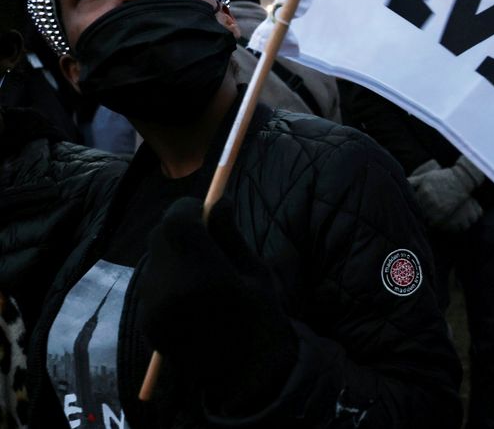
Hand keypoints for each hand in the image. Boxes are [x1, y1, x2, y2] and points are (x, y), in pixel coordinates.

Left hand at [137, 198, 295, 410]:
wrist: (245, 377)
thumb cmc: (260, 319)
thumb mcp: (255, 272)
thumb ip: (230, 235)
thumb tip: (219, 201)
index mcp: (201, 274)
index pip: (177, 220)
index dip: (190, 208)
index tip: (208, 210)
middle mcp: (168, 288)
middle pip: (160, 236)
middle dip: (180, 227)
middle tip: (206, 233)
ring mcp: (153, 307)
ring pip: (155, 257)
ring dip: (174, 250)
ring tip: (204, 266)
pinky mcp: (147, 321)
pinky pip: (153, 282)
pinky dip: (170, 274)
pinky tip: (193, 289)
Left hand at [408, 156, 485, 229]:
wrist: (461, 180)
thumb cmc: (442, 177)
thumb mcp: (426, 176)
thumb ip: (413, 181)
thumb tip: (402, 184)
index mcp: (423, 191)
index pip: (411, 203)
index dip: (409, 205)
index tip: (407, 207)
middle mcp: (429, 200)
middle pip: (417, 211)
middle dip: (415, 213)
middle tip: (412, 215)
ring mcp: (437, 207)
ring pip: (424, 218)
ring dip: (422, 219)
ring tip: (421, 218)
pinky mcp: (444, 213)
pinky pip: (433, 223)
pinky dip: (430, 223)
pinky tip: (429, 220)